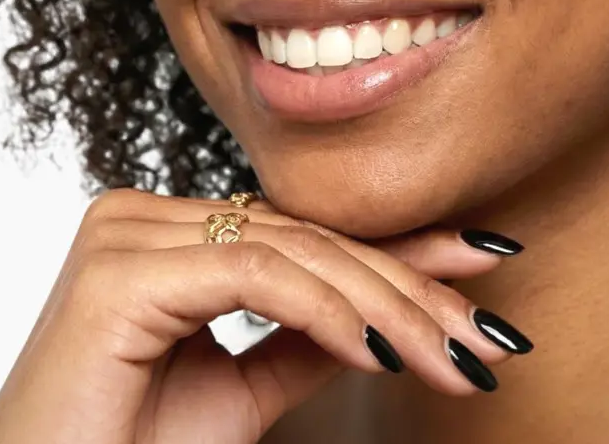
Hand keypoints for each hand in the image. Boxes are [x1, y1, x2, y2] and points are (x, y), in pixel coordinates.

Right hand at [0, 188, 523, 443]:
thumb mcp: (235, 395)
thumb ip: (300, 340)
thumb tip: (383, 315)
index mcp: (167, 232)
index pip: (304, 233)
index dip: (398, 250)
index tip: (480, 261)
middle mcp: (146, 213)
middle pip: (308, 240)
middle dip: (410, 286)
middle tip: (487, 331)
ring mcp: (129, 229)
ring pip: (293, 251)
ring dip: (387, 307)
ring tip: (454, 356)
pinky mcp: (122, 265)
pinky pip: (254, 273)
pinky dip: (327, 312)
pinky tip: (380, 353)